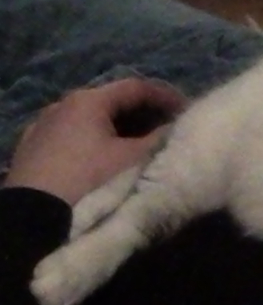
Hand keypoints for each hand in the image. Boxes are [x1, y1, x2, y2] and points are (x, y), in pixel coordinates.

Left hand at [3, 78, 186, 204]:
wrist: (36, 217)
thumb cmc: (92, 182)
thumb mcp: (135, 160)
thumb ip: (161, 139)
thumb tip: (177, 128)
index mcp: (89, 100)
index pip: (136, 87)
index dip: (166, 96)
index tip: (187, 111)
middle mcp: (62, 105)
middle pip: (112, 102)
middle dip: (143, 114)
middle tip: (167, 130)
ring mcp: (43, 126)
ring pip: (91, 120)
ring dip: (119, 129)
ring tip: (139, 147)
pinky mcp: (33, 148)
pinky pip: (73, 137)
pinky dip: (95, 142)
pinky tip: (104, 160)